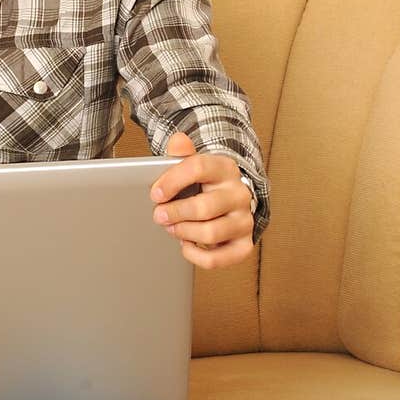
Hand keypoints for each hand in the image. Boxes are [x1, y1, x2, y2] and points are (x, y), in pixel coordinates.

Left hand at [150, 130, 254, 270]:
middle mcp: (239, 194)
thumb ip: (182, 154)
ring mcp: (244, 220)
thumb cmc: (204, 185)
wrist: (228, 203)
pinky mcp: (244, 244)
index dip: (172, 182)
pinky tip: (186, 245)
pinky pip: (218, 258)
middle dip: (174, 213)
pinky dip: (196, 255)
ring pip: (210, 233)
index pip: (198, 168)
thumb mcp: (193, 166)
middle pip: (204, 207)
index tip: (155, 194)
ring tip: (172, 228)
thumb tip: (178, 140)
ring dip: (183, 233)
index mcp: (225, 168)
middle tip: (159, 215)